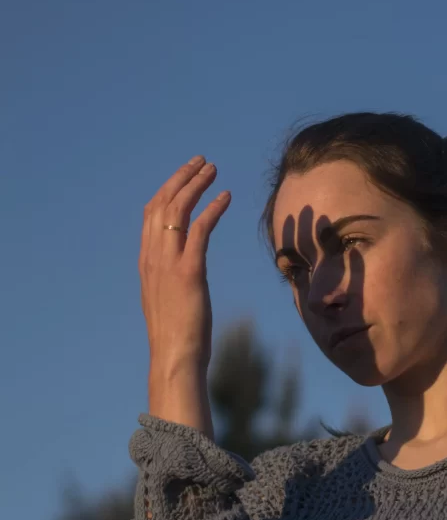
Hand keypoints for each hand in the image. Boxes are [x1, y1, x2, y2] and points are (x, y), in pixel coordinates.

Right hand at [139, 155, 230, 373]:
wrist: (174, 357)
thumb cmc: (176, 335)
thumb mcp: (167, 299)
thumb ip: (170, 278)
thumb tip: (182, 271)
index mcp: (146, 263)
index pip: (151, 215)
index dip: (167, 190)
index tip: (184, 175)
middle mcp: (153, 258)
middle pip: (162, 205)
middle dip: (181, 178)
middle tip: (200, 162)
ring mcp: (169, 264)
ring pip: (178, 211)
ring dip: (196, 185)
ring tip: (213, 170)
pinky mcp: (189, 272)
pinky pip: (200, 230)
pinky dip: (212, 209)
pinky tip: (226, 197)